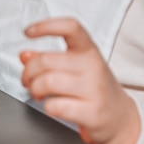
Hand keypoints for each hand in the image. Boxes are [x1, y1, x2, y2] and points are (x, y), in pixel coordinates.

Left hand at [20, 17, 140, 143]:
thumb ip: (47, 59)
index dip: (46, 26)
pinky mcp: (92, 111)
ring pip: (47, 82)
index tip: (28, 32)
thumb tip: (25, 55)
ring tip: (38, 93)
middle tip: (28, 81)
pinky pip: (56, 106)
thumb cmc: (91, 89)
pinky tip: (54, 107)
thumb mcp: (73, 68)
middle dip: (28, 73)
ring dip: (35, 89)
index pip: (70, 28)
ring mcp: (94, 89)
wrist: (118, 117)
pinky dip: (48, 107)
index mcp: (88, 51)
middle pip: (45, 60)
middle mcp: (93, 66)